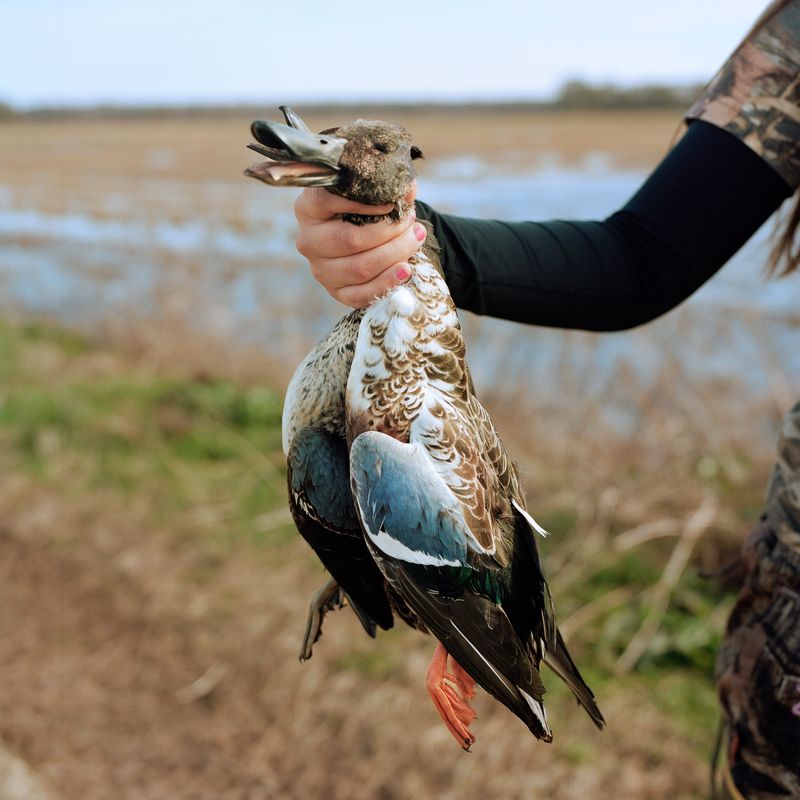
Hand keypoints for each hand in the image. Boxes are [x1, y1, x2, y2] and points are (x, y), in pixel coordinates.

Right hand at [293, 180, 425, 307]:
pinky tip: (405, 269)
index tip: (390, 203)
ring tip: (415, 239)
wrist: (366, 239)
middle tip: (411, 223)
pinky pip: (361, 294)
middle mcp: (309, 240)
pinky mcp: (336, 292)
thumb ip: (388, 186)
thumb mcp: (372, 192)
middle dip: (389, 232)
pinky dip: (387, 282)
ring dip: (394, 254)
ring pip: (360, 268)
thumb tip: (407, 191)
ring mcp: (320, 269)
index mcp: (309, 208)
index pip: (327, 201)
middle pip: (350, 240)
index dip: (362, 203)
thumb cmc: (366, 209)